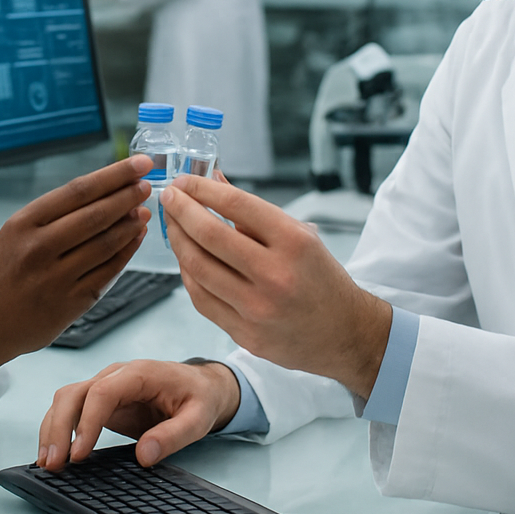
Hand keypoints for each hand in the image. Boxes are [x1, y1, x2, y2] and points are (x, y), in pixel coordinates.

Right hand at [0, 157, 151, 423]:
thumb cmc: (0, 276)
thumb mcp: (14, 235)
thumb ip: (54, 216)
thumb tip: (104, 193)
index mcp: (23, 224)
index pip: (78, 191)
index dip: (114, 175)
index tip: (138, 164)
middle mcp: (38, 249)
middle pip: (96, 215)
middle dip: (128, 197)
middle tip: (147, 185)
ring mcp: (55, 278)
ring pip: (106, 244)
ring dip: (130, 225)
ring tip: (144, 212)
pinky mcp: (70, 304)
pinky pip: (107, 273)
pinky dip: (125, 253)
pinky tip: (135, 240)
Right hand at [39, 359, 241, 469]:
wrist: (201, 386)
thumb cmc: (200, 398)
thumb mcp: (199, 418)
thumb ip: (174, 435)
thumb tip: (144, 456)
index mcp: (139, 374)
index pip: (102, 393)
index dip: (86, 424)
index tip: (79, 455)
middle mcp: (115, 375)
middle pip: (73, 393)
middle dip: (57, 428)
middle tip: (53, 463)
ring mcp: (104, 386)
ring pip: (65, 400)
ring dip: (51, 429)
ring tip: (47, 463)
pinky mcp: (100, 400)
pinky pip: (71, 410)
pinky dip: (58, 429)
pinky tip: (54, 453)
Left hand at [161, 175, 390, 397]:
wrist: (345, 333)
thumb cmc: (320, 278)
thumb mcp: (299, 235)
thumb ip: (252, 212)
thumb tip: (213, 179)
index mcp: (294, 242)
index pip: (236, 205)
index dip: (202, 188)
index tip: (184, 181)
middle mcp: (276, 274)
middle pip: (210, 235)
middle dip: (181, 210)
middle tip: (168, 197)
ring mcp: (258, 308)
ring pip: (198, 267)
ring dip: (178, 240)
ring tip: (172, 224)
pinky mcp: (246, 334)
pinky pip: (202, 298)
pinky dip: (187, 273)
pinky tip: (185, 257)